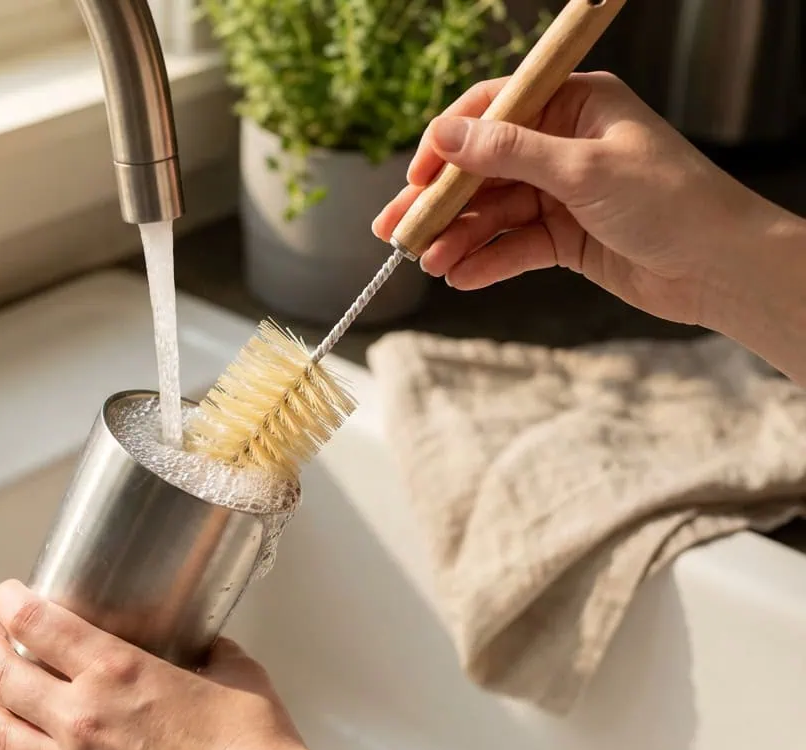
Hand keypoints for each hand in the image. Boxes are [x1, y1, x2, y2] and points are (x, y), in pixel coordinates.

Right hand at [372, 72, 784, 330]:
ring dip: (459, 237)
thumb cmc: (671, 201)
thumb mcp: (583, 169)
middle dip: (440, 201)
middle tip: (395, 229)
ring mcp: (562, 193)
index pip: (494, 110)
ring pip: (493, 212)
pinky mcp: (565, 237)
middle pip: (483, 168)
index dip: (449, 141)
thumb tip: (445, 135)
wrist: (721, 268)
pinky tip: (461, 277)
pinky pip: (514, 246)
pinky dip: (487, 261)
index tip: (416, 175)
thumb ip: (509, 153)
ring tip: (430, 262)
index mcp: (574, 105)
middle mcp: (563, 145)